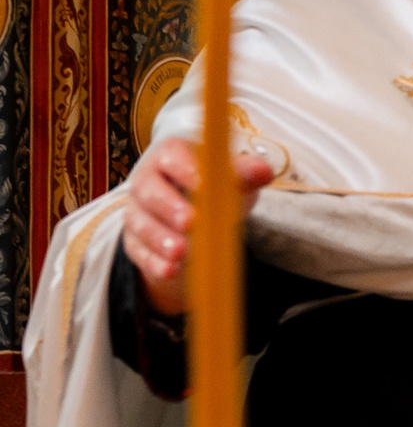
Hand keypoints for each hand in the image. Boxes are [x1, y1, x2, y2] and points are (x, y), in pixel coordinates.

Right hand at [120, 137, 279, 317]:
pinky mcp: (135, 241)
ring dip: (161, 239)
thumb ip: (244, 173)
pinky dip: (155, 262)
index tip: (203, 184)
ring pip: (142, 224)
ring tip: (182, 251)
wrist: (195, 213)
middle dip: (170, 207)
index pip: (171, 156)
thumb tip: (264, 171)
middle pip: (150, 191)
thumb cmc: (214, 187)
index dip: (185, 168)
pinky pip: (140, 252)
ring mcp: (137, 212)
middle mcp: (146, 181)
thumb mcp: (232, 177)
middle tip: (191, 222)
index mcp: (169, 156)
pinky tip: (171, 270)